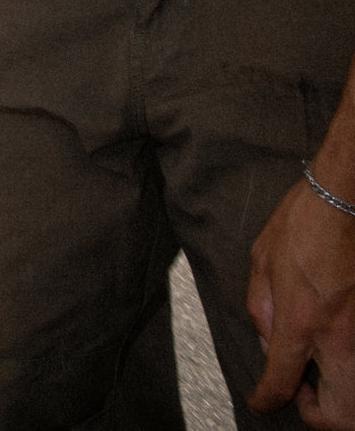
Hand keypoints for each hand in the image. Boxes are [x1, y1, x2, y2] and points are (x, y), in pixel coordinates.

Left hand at [247, 176, 354, 427]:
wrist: (345, 198)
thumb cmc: (304, 221)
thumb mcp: (263, 261)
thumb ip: (261, 308)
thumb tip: (268, 341)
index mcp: (301, 320)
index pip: (281, 380)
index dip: (267, 398)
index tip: (262, 400)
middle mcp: (339, 335)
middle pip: (342, 415)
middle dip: (320, 416)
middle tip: (302, 392)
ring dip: (342, 397)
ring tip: (321, 372)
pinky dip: (352, 367)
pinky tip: (336, 347)